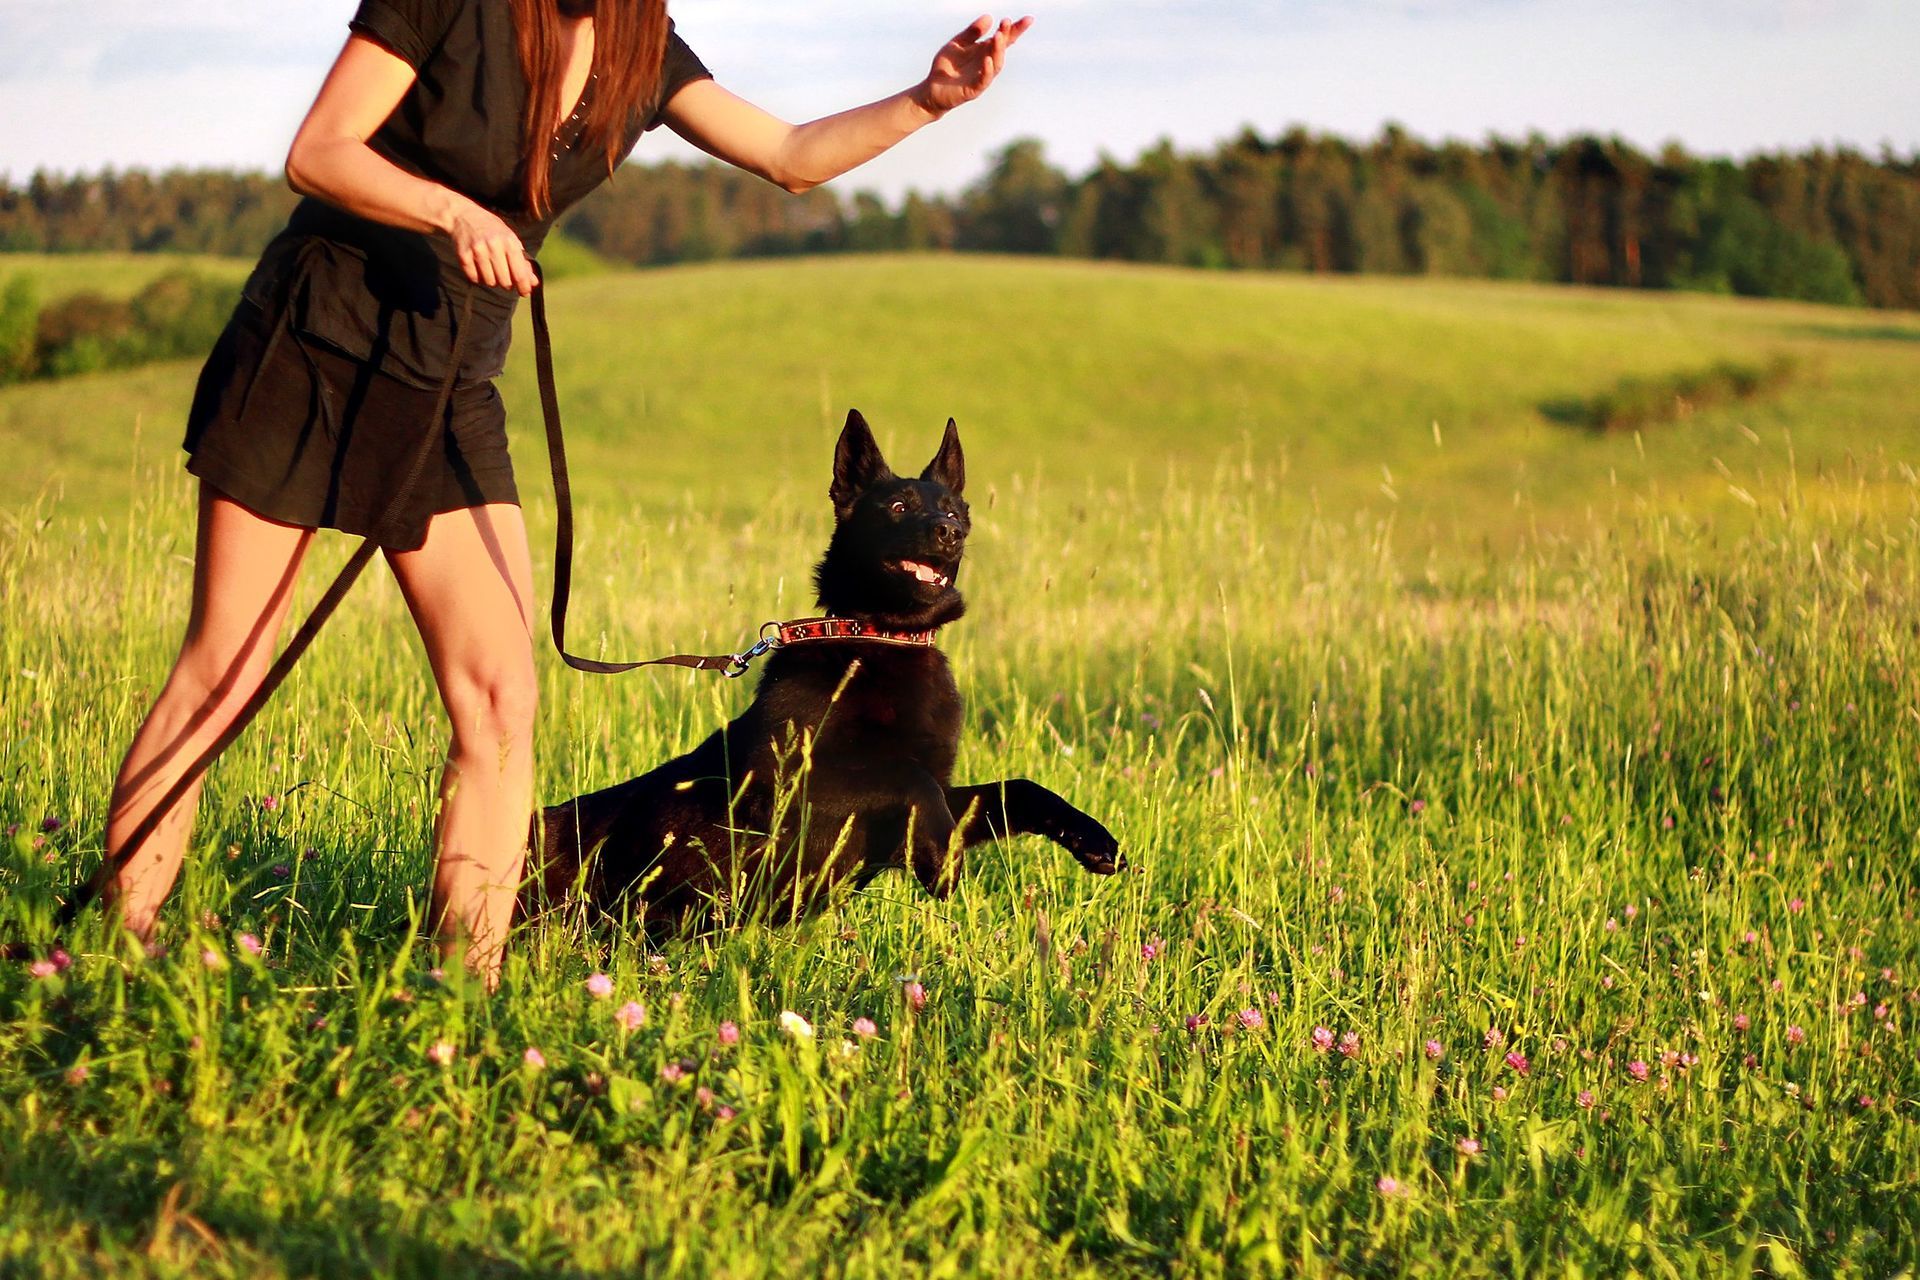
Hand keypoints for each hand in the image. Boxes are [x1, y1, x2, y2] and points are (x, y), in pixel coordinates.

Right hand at [445, 198, 535, 294]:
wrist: (463, 216)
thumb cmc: (493, 230)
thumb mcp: (510, 240)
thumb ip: (522, 262)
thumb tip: (533, 283)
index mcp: (509, 242)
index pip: (519, 274)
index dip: (524, 287)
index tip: (525, 292)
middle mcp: (494, 246)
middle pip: (505, 282)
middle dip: (507, 283)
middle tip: (504, 274)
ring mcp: (477, 251)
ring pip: (490, 282)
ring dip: (492, 279)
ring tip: (490, 267)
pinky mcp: (463, 256)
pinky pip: (474, 279)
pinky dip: (477, 276)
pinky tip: (478, 265)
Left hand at [913, 15, 1031, 117]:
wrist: (932, 90)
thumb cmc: (945, 67)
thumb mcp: (957, 43)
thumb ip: (972, 32)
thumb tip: (989, 17)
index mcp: (984, 51)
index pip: (1004, 39)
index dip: (1015, 29)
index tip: (1028, 19)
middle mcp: (987, 63)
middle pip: (1002, 49)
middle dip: (1007, 36)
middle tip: (1006, 22)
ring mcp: (982, 77)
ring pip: (996, 64)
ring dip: (998, 50)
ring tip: (998, 36)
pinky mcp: (973, 90)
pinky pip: (984, 80)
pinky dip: (987, 70)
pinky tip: (987, 60)